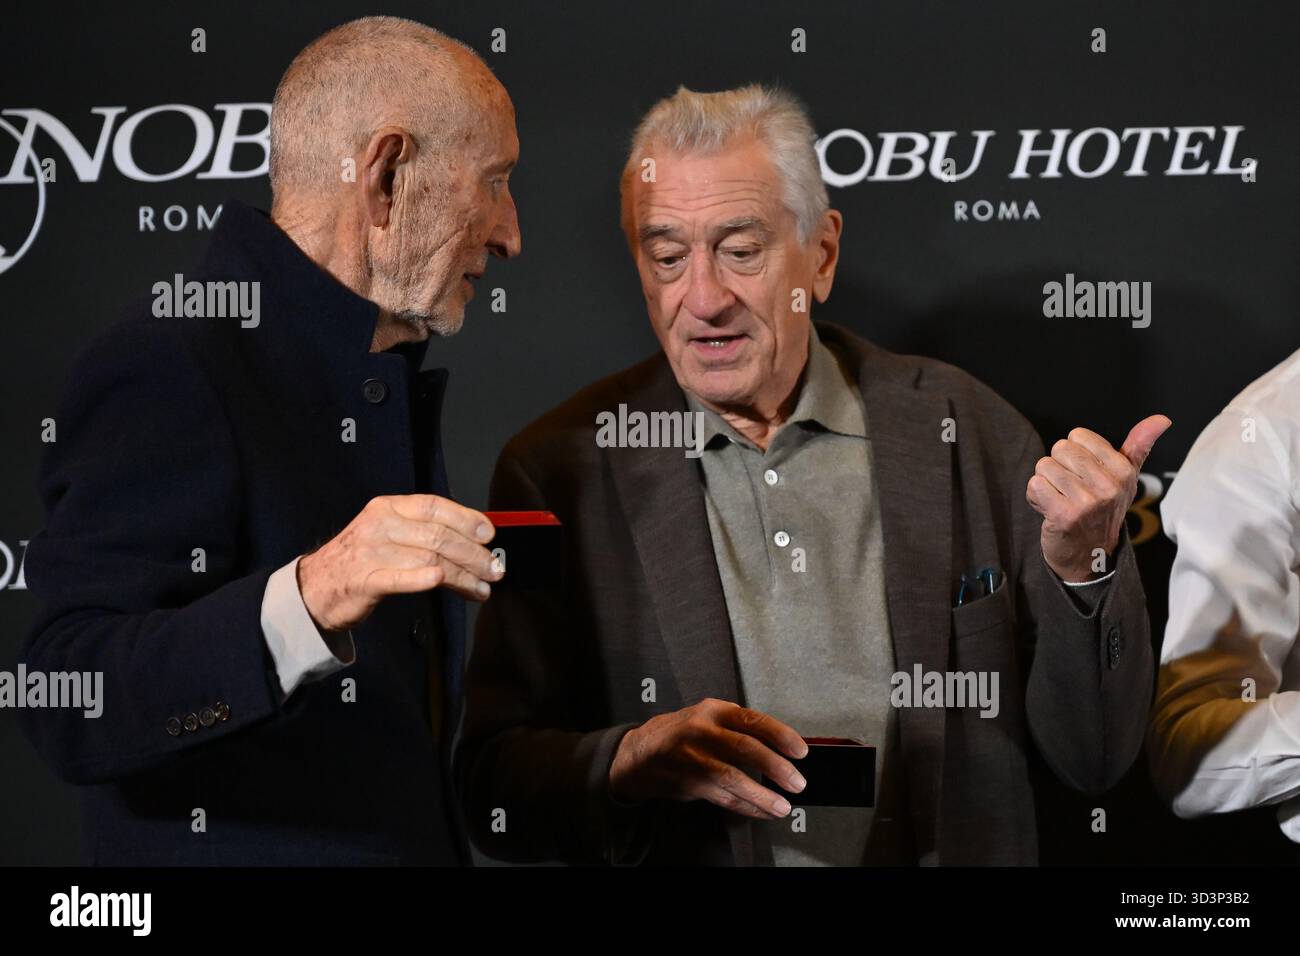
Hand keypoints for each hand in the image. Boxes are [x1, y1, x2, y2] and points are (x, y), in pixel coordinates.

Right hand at [297, 494, 503, 631]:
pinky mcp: (364, 580)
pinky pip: (399, 578)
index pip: (435, 506)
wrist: (316, 587)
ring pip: (428, 559)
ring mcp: (371, 552)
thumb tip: (476, 540)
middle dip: (473, 554)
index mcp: (389, 507)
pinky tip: (442, 581)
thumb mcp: (391, 533)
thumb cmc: (363, 560)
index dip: (467, 518)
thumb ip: (426, 532)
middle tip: (495, 570)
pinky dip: (423, 579)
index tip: (490, 535)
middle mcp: (380, 525)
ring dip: (462, 576)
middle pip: (438, 535)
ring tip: (482, 588)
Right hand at [608, 698, 808, 819]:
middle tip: (797, 782)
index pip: (753, 720)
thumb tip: (781, 748)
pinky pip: (723, 797)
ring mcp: (693, 757)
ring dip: (762, 795)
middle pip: (745, 747)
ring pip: (733, 777)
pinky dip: (746, 806)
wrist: (640, 753)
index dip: (780, 735)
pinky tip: (762, 811)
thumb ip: (739, 729)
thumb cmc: (682, 735)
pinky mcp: (688, 782)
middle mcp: (702, 730)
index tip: (800, 750)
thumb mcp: (708, 719)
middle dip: (776, 767)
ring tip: (783, 806)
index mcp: (714, 710)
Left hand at [1027, 415, 1170, 582]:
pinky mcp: (1064, 516)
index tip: (1085, 474)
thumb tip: (1162, 419)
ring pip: (1044, 467)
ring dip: (1047, 484)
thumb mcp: (1126, 477)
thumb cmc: (1104, 509)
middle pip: (1060, 449)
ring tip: (1062, 500)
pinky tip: (1050, 510)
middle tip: (1071, 490)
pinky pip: (1035, 486)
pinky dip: (1036, 497)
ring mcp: (1087, 502)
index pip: (1077, 436)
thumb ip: (1139, 446)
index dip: (1074, 453)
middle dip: (1059, 467)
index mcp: (1123, 470)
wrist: (1090, 554)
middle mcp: (1109, 486)